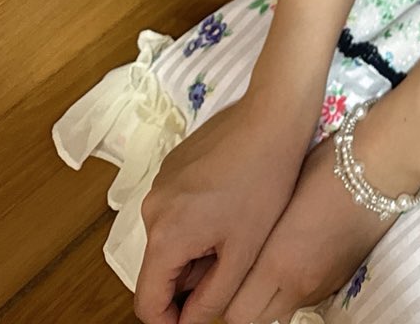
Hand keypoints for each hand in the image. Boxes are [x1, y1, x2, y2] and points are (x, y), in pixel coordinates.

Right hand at [134, 89, 312, 323]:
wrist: (272, 116)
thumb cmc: (264, 182)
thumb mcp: (243, 252)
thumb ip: (211, 298)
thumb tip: (188, 323)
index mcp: (164, 236)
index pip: (147, 303)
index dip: (171, 321)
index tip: (200, 316)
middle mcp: (151, 209)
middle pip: (159, 269)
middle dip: (190, 279)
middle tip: (231, 262)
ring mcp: (160, 183)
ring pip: (169, 239)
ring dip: (195, 249)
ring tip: (235, 230)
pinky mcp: (173, 166)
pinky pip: (175, 210)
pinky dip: (196, 220)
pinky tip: (230, 204)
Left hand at [220, 131, 392, 323]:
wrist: (381, 167)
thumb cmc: (325, 169)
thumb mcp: (280, 198)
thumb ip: (258, 236)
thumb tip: (238, 249)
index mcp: (278, 262)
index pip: (235, 314)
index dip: (222, 300)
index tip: (218, 276)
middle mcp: (299, 284)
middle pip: (255, 320)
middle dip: (243, 304)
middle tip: (238, 273)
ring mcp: (323, 286)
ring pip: (281, 311)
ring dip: (269, 297)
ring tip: (268, 261)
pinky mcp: (341, 280)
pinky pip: (306, 297)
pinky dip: (294, 286)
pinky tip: (299, 254)